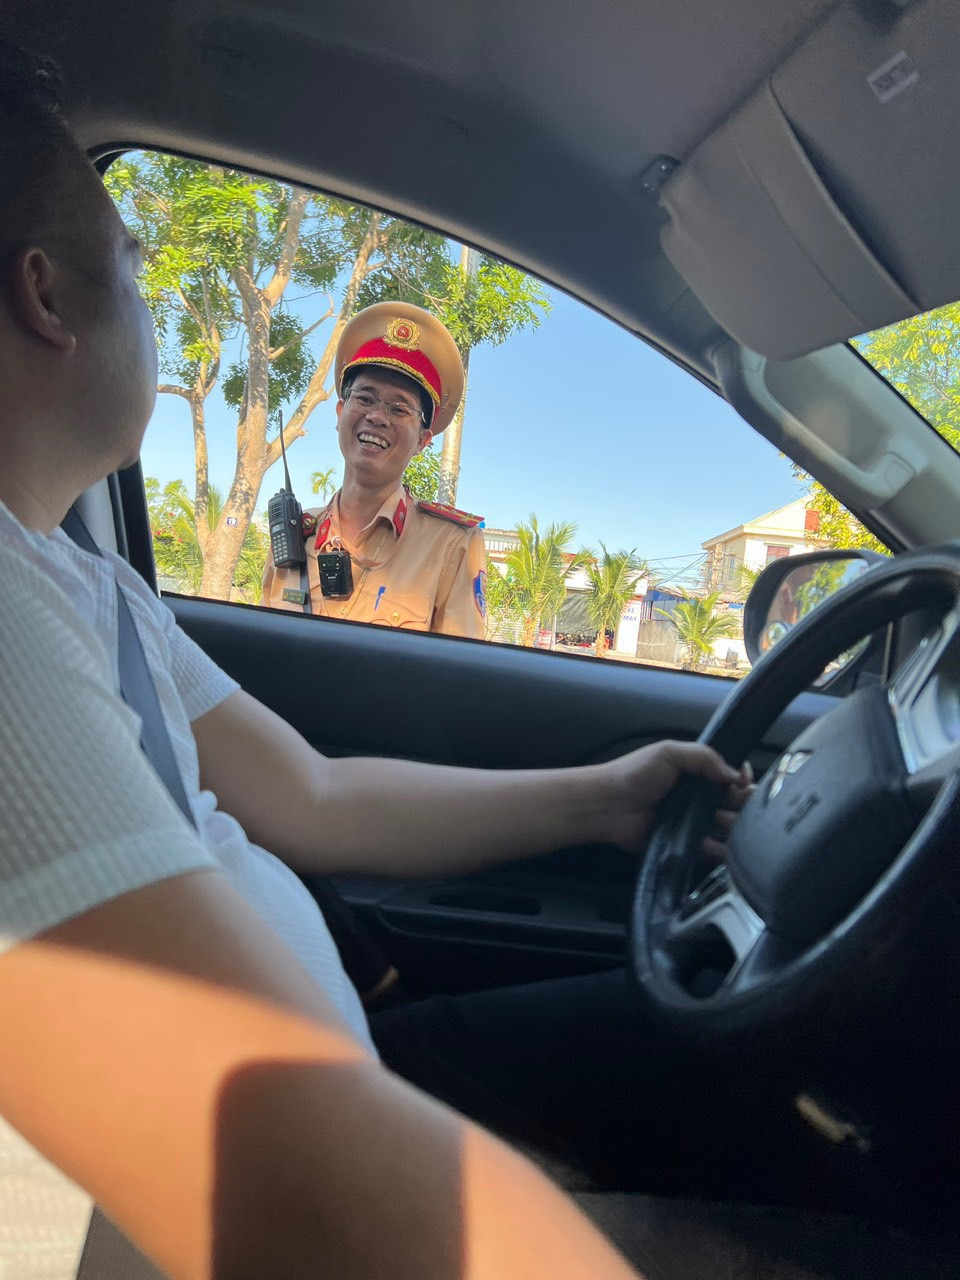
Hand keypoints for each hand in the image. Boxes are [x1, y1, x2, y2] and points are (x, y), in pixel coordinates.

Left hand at [600, 740, 753, 855]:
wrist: (606, 805)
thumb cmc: (632, 774)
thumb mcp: (669, 752)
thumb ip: (704, 757)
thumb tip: (735, 774)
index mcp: (698, 774)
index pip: (733, 779)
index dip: (744, 782)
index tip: (745, 784)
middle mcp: (700, 799)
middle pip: (736, 805)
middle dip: (743, 805)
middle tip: (736, 804)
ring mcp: (694, 823)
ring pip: (729, 829)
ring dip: (734, 827)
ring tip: (721, 821)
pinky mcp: (686, 845)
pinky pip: (712, 851)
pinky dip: (722, 851)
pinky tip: (723, 846)